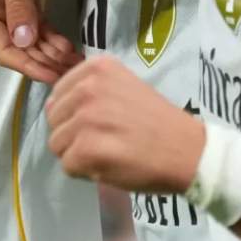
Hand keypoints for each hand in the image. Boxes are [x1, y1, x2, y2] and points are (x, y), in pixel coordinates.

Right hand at [0, 0, 80, 83]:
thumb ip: (19, 4)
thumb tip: (26, 42)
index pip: (5, 50)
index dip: (29, 66)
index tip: (54, 76)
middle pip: (20, 51)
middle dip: (45, 63)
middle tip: (75, 71)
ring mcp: (10, 12)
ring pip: (31, 43)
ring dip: (51, 55)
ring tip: (77, 63)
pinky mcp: (24, 4)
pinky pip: (38, 29)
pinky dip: (52, 40)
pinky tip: (69, 47)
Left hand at [44, 57, 204, 193]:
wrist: (188, 151)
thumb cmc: (157, 122)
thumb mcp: (123, 88)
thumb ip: (88, 91)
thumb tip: (51, 107)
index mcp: (97, 68)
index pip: (58, 95)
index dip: (75, 115)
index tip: (104, 122)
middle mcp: (88, 87)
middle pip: (54, 120)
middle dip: (74, 136)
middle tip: (107, 140)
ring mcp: (86, 117)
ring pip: (57, 145)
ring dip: (78, 155)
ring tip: (109, 153)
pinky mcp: (87, 148)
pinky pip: (68, 166)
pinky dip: (86, 172)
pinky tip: (111, 165)